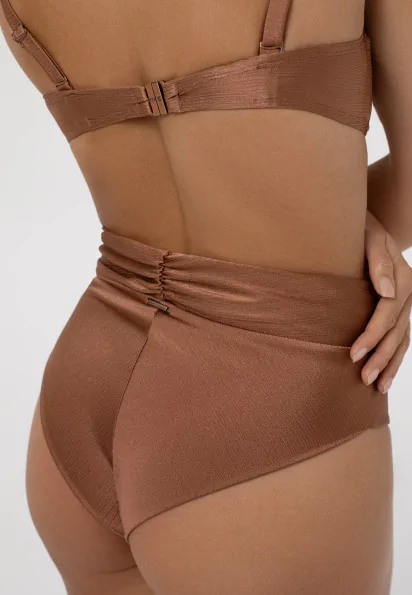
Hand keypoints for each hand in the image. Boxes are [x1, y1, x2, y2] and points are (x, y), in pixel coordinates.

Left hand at [350, 211, 411, 392]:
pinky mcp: (398, 308)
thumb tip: (387, 291)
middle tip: (364, 378)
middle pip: (396, 331)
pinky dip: (395, 355)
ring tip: (378, 387)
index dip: (372, 335)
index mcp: (403, 278)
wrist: (365, 225)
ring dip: (391, 363)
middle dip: (381, 357)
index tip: (353, 353)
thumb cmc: (360, 230)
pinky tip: (386, 372)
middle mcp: (407, 293)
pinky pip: (401, 335)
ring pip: (402, 338)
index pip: (387, 313)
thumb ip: (378, 262)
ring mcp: (405, 302)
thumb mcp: (369, 238)